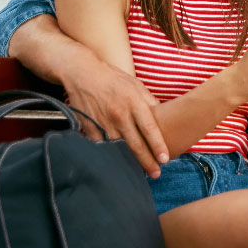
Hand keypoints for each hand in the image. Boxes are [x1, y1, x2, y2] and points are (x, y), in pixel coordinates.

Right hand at [63, 60, 167, 178]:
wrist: (83, 74)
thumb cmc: (113, 79)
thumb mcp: (136, 85)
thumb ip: (150, 102)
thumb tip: (164, 117)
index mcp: (134, 103)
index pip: (150, 129)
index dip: (158, 145)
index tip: (165, 159)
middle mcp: (120, 115)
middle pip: (135, 144)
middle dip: (147, 161)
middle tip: (156, 173)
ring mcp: (103, 122)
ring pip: (119, 148)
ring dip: (129, 161)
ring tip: (139, 173)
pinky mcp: (89, 127)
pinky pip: (101, 146)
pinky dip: (110, 156)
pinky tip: (118, 164)